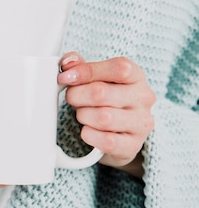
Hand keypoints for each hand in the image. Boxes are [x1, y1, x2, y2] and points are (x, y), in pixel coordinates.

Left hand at [57, 52, 155, 176]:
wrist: (118, 133)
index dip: (86, 71)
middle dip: (77, 96)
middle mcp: (143, 98)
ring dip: (83, 116)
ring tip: (83, 115)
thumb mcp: (95, 78)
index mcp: (136, 76)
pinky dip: (89, 135)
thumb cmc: (104, 100)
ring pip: (102, 118)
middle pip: (101, 93)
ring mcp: (141, 123)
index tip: (65, 77)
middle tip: (72, 99)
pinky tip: (88, 130)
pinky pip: (106, 141)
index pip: (118, 68)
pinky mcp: (133, 145)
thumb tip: (68, 62)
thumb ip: (79, 65)